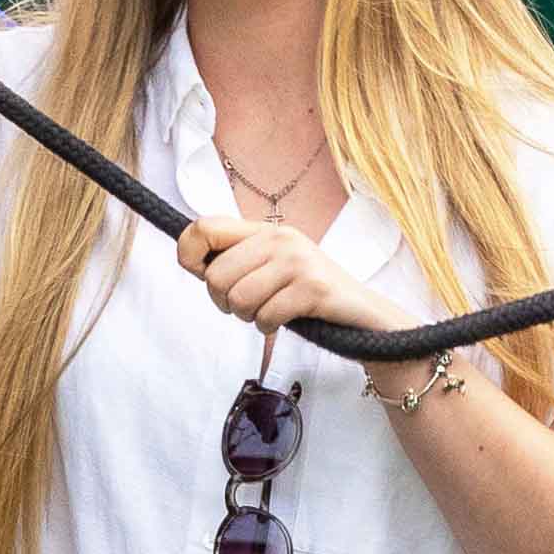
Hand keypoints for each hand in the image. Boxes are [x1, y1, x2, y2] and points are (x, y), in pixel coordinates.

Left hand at [179, 217, 405, 344]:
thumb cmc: (308, 296)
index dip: (189, 256)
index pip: (203, 227)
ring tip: (269, 312)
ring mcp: (298, 261)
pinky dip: (269, 327)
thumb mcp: (270, 268)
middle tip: (247, 307)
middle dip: (223, 303)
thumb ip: (236, 260)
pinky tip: (286, 320)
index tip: (202, 276)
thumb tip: (191, 261)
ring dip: (248, 318)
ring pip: (238, 299)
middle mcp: (281, 238)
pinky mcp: (313, 288)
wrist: (364, 315)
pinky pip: (265, 316)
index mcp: (265, 230)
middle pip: (215, 275)